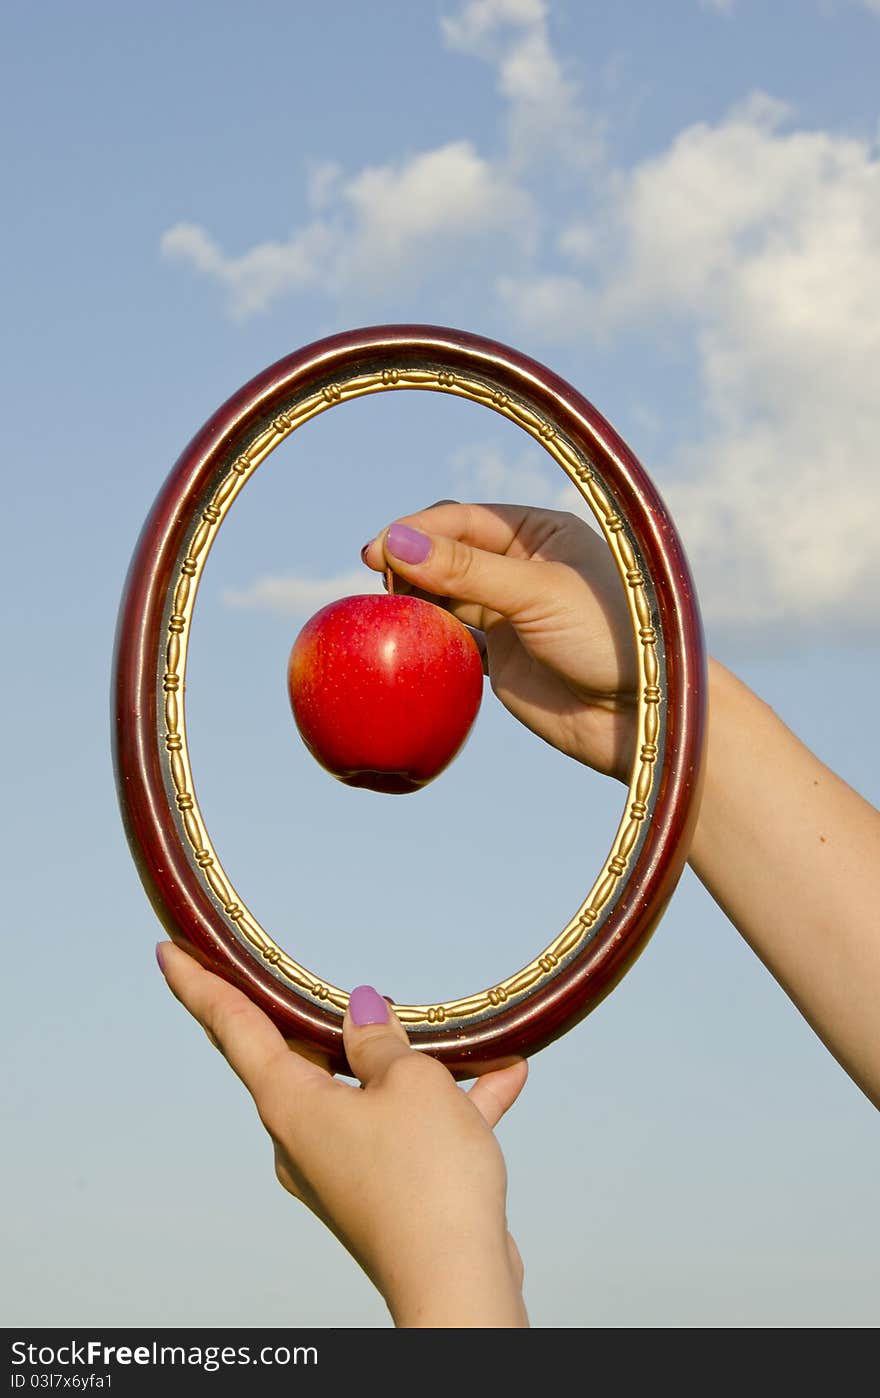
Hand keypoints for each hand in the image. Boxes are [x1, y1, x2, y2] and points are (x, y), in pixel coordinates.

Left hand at [156, 942, 529, 1326]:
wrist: (458, 1284)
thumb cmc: (425, 1179)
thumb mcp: (409, 1082)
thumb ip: (382, 1040)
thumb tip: (363, 1013)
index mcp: (290, 1103)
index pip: (232, 1027)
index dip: (200, 985)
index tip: (167, 952)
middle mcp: (304, 1136)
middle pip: (300, 1056)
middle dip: (328, 1018)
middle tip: (325, 979)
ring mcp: (343, 1168)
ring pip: (368, 1093)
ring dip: (414, 1063)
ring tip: (459, 1033)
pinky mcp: (382, 1192)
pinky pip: (410, 1130)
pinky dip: (450, 1104)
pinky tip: (504, 1076)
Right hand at [362, 503, 637, 780]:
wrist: (641, 717)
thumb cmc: (610, 639)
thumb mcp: (539, 594)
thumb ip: (468, 570)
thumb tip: (397, 542)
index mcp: (540, 533)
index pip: (464, 519)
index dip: (417, 531)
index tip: (378, 550)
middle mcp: (522, 567)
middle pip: (447, 554)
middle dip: (411, 564)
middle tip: (379, 583)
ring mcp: (509, 614)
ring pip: (444, 597)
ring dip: (414, 603)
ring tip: (388, 617)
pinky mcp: (499, 659)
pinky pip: (450, 641)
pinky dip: (426, 641)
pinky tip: (403, 645)